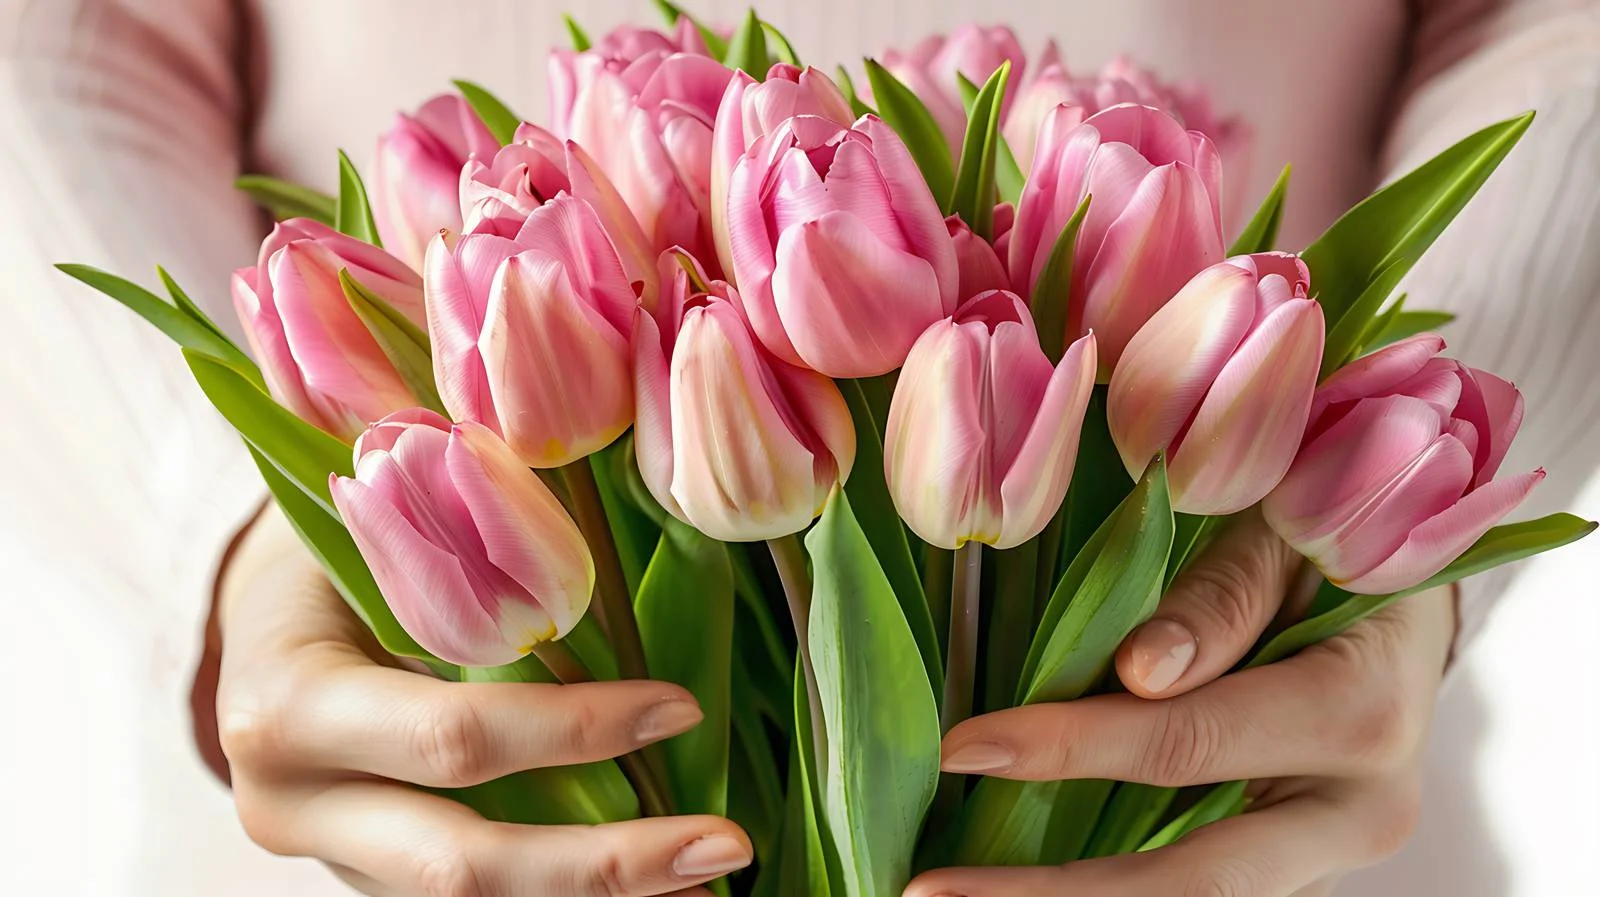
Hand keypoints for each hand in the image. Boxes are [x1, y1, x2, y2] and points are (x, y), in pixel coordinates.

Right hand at [213, 504, 751, 896]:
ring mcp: (327, 857)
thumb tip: (597, 484)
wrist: (254, 625)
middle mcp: (290, 804)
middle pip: (460, 866)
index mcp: (288, 704)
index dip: (572, 732)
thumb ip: (465, 538)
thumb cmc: (330, 551)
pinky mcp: (365, 880)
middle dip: (602, 865)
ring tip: (706, 879)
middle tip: (725, 843)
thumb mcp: (375, 530)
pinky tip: (651, 886)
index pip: (451, 736)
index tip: (680, 709)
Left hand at [907, 512, 1453, 896]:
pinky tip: (1025, 882)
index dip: (1072, 747)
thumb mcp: (1284, 535)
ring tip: (963, 895)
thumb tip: (1140, 673)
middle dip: (1061, 896)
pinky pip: (1200, 882)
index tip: (964, 749)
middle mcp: (1358, 809)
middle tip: (935, 891)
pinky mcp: (1295, 862)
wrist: (1405, 601)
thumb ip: (1221, 598)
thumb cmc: (1335, 542)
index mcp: (1365, 715)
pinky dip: (1115, 889)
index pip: (1192, 743)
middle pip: (1202, 881)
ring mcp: (1329, 849)